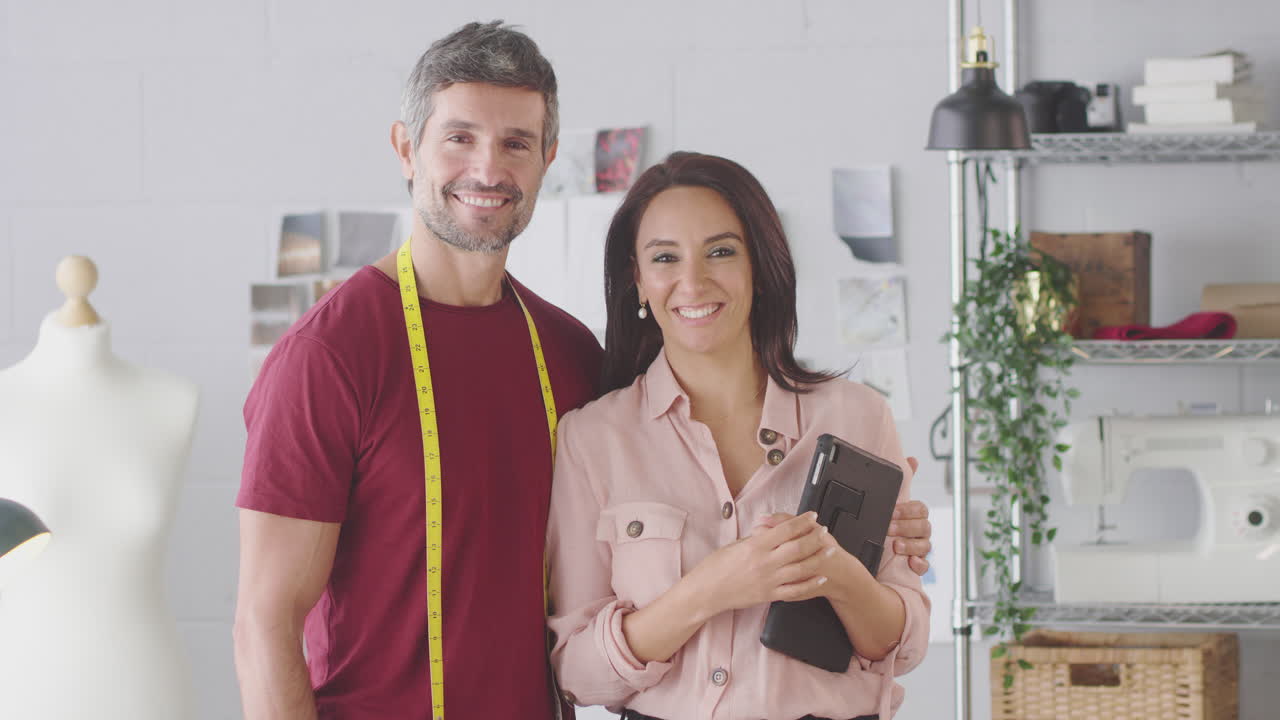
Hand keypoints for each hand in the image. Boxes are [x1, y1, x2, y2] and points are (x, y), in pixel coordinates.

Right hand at [686, 512, 829, 613]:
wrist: (706, 592)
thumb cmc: (715, 567)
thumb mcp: (734, 545)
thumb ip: (756, 538)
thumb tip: (772, 530)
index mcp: (754, 546)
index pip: (785, 530)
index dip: (802, 521)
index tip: (812, 515)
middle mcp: (764, 563)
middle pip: (798, 547)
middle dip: (815, 537)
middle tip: (824, 530)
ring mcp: (768, 580)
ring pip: (801, 569)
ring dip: (818, 558)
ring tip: (829, 550)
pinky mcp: (769, 595)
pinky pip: (795, 590)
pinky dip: (810, 584)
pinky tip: (820, 577)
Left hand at [890, 457, 931, 575]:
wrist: (872, 549)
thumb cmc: (884, 523)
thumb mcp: (888, 502)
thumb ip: (902, 482)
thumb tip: (913, 460)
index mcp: (914, 515)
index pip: (921, 509)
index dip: (908, 510)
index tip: (892, 512)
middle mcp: (919, 531)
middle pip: (924, 527)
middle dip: (906, 527)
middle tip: (889, 528)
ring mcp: (919, 548)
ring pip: (926, 546)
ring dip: (911, 545)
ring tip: (896, 546)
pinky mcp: (916, 565)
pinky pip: (926, 566)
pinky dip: (920, 565)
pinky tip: (911, 563)